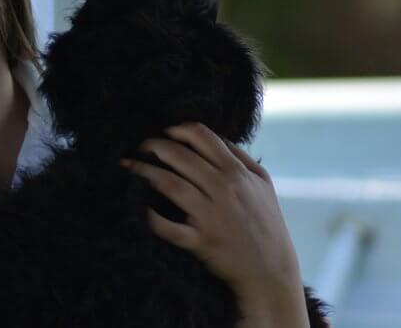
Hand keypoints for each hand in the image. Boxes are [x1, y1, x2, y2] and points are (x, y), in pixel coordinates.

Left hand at [120, 122, 301, 292]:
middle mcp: (223, 189)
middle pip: (180, 155)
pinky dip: (151, 217)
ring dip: (144, 172)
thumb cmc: (265, 222)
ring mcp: (211, 215)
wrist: (271, 271)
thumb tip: (215, 137)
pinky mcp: (201, 241)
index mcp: (236, 172)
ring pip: (169, 184)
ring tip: (129, 167)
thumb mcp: (262, 183)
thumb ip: (240, 156)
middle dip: (153, 146)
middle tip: (139, 147)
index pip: (202, 135)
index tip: (164, 133)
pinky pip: (169, 227)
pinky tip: (138, 206)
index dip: (177, 129)